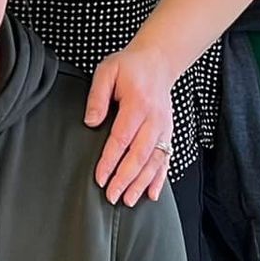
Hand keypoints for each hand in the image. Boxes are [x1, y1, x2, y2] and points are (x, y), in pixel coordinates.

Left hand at [84, 41, 179, 205]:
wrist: (158, 61)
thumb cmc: (129, 67)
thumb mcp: (107, 71)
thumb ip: (97, 96)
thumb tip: (90, 122)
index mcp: (137, 103)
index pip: (122, 138)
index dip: (110, 160)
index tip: (100, 177)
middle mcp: (154, 118)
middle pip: (139, 154)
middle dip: (125, 178)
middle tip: (112, 196)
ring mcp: (164, 127)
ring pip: (154, 161)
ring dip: (142, 183)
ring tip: (129, 200)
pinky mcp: (169, 132)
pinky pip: (166, 159)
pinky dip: (160, 178)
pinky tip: (152, 194)